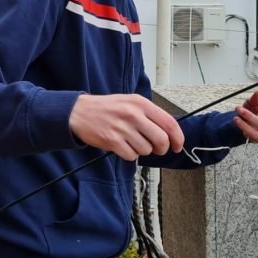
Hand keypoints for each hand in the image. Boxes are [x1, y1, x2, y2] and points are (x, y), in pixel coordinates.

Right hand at [69, 94, 184, 160]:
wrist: (78, 112)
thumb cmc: (106, 108)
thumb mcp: (129, 102)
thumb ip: (149, 114)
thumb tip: (169, 132)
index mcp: (140, 103)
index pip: (169, 123)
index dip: (178, 138)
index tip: (178, 146)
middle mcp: (133, 114)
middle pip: (161, 140)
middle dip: (162, 149)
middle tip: (156, 149)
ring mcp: (122, 128)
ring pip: (146, 149)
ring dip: (142, 150)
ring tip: (131, 141)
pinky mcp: (112, 140)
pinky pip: (131, 155)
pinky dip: (129, 154)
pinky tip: (122, 145)